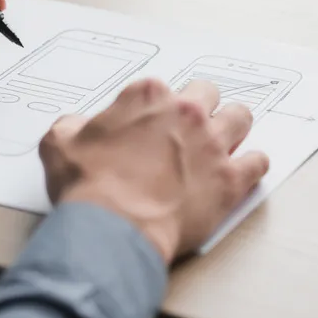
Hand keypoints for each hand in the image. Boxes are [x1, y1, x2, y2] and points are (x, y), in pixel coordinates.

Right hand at [40, 78, 270, 262]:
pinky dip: (251, 166)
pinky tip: (241, 173)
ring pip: (241, 118)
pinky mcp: (230, 179)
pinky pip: (258, 162)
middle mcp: (186, 113)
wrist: (112, 229)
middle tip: (189, 130)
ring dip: (233, 128)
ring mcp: (212, 144)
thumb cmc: (88, 187)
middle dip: (200, 108)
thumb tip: (76, 127)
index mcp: (148, 97)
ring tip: (221, 144)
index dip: (156, 109)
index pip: (162, 88)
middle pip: (208, 94)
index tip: (152, 125)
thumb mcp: (59, 144)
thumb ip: (72, 126)